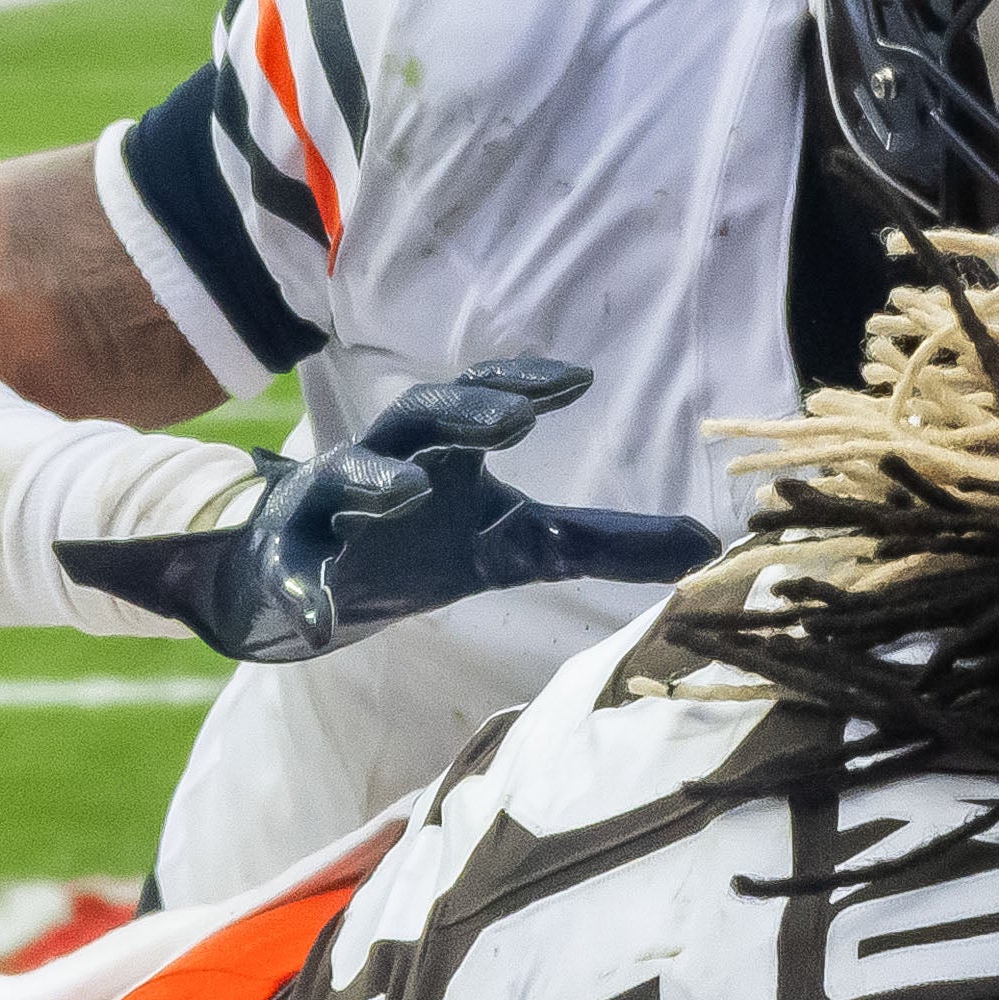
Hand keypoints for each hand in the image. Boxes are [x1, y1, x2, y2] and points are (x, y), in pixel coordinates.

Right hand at [55, 357, 726, 661]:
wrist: (320, 579)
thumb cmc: (429, 542)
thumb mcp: (521, 545)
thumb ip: (606, 542)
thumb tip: (705, 544)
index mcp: (446, 448)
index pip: (485, 397)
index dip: (524, 383)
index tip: (577, 381)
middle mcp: (389, 458)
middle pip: (419, 415)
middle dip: (462, 410)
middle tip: (512, 417)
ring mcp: (333, 504)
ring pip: (348, 476)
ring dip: (378, 480)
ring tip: (413, 492)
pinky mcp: (292, 556)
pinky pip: (293, 568)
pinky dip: (303, 591)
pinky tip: (318, 618)